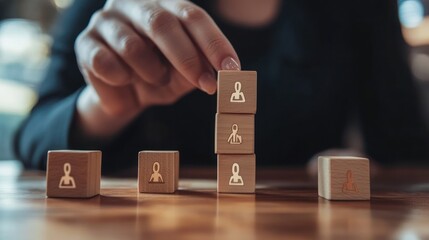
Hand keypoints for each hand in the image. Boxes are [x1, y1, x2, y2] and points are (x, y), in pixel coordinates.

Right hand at [75, 0, 240, 116]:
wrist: (124, 95)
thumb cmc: (160, 76)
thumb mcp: (187, 74)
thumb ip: (203, 68)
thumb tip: (225, 73)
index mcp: (165, 5)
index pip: (192, 15)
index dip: (214, 42)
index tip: (231, 69)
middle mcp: (135, 4)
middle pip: (162, 22)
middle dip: (187, 58)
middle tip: (205, 85)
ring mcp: (107, 20)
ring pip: (132, 46)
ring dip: (152, 72)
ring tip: (155, 79)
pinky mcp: (85, 42)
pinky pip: (105, 64)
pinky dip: (121, 80)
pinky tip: (125, 81)